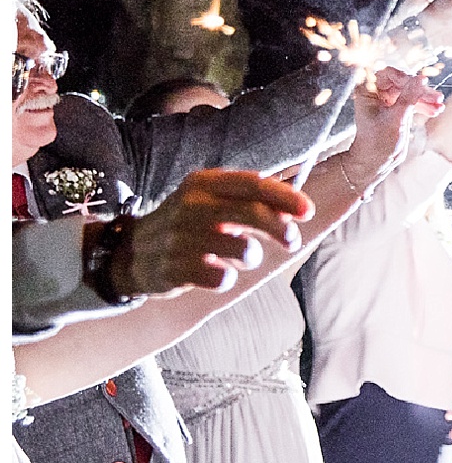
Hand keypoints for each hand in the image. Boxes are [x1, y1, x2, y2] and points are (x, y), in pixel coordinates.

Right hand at [116, 169, 315, 295]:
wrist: (131, 253)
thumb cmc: (188, 225)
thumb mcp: (211, 200)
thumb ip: (251, 198)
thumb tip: (299, 198)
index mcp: (203, 183)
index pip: (252, 183)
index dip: (285, 197)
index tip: (308, 211)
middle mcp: (191, 206)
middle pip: (251, 213)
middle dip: (281, 229)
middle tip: (292, 242)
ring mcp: (179, 237)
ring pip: (243, 249)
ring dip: (252, 257)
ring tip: (240, 257)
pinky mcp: (173, 268)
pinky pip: (222, 278)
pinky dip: (227, 279)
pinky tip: (215, 272)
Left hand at [340, 66, 443, 185]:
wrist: (376, 162)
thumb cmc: (378, 142)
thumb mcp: (396, 118)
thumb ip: (409, 97)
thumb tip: (420, 78)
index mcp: (368, 91)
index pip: (388, 74)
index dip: (406, 77)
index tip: (422, 82)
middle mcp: (376, 93)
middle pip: (402, 82)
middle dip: (420, 90)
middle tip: (436, 97)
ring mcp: (387, 101)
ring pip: (410, 91)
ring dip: (425, 98)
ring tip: (439, 106)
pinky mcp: (397, 110)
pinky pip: (413, 101)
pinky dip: (424, 106)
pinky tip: (435, 111)